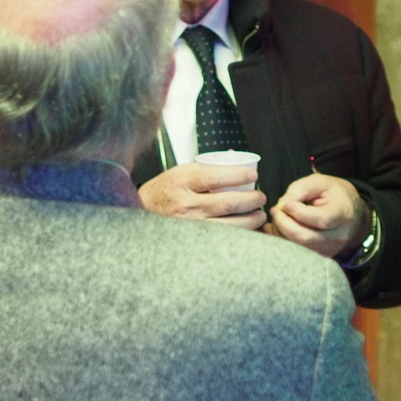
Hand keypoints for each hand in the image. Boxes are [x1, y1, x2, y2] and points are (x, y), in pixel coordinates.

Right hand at [138, 162, 266, 229]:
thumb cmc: (161, 193)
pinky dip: (239, 235)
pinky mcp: (193, 243)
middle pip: (228, 202)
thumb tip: (234, 157)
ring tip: (259, 214)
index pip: (216, 176)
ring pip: (230, 225)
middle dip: (252, 199)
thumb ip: (204, 168)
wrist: (139, 216)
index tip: (253, 175)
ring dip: (251, 219)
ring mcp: (190, 226)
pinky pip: (223, 240)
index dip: (239, 175)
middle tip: (261, 197)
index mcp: (181, 182)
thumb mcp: (177, 173)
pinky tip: (247, 230)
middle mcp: (185, 205)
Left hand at [266, 174, 368, 258]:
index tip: (285, 203)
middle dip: (284, 224)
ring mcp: (330, 249)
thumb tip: (282, 205)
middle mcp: (339, 236)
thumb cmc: (334, 194)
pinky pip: (297, 252)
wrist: (351, 212)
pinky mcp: (321, 256)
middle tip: (275, 210)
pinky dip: (284, 240)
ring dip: (281, 233)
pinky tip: (278, 228)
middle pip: (306, 238)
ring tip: (277, 218)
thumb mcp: (320, 182)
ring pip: (299, 248)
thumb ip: (300, 189)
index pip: (321, 219)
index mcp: (343, 213)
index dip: (299, 212)